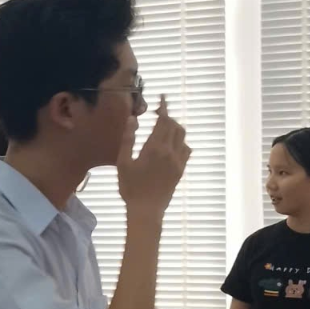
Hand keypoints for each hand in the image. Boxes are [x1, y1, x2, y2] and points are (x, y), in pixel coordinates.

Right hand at [116, 98, 189, 215]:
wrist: (147, 210)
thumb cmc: (130, 188)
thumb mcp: (123, 163)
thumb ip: (128, 139)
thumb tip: (133, 119)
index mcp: (154, 148)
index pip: (163, 120)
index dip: (164, 107)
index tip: (162, 97)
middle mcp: (170, 152)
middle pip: (175, 126)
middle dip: (168, 116)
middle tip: (158, 113)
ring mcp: (178, 161)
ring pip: (182, 136)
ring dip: (175, 127)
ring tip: (164, 127)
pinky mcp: (181, 170)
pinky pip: (186, 149)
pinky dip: (181, 141)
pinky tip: (172, 144)